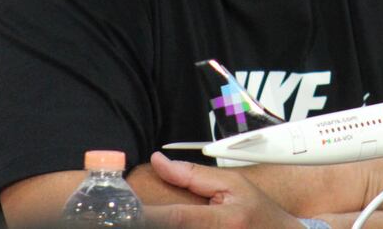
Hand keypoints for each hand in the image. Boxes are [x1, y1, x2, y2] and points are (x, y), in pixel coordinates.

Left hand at [141, 152, 303, 228]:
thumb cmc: (256, 210)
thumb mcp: (233, 184)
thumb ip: (194, 174)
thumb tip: (159, 161)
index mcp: (223, 221)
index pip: (178, 217)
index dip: (149, 214)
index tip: (126, 209)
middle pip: (172, 225)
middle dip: (150, 218)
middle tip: (127, 210)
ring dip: (158, 221)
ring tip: (144, 213)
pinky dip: (169, 224)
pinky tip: (162, 218)